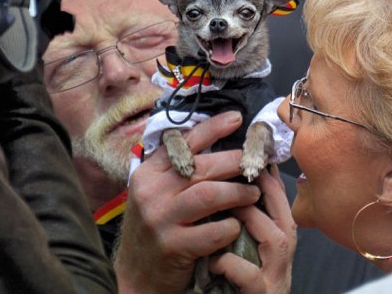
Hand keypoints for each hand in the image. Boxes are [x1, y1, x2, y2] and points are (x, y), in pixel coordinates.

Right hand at [115, 111, 261, 293]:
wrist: (135, 273)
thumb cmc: (156, 226)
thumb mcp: (157, 193)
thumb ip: (179, 171)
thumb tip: (219, 145)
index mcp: (148, 172)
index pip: (183, 142)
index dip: (212, 127)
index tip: (237, 118)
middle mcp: (151, 191)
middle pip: (202, 166)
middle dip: (235, 162)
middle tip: (255, 165)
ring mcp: (160, 218)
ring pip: (210, 194)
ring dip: (239, 193)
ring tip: (253, 194)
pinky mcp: (172, 245)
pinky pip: (213, 231)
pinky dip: (230, 227)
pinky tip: (236, 227)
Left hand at [210, 165, 296, 293]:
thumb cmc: (242, 270)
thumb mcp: (246, 235)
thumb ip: (244, 208)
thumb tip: (229, 169)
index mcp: (278, 230)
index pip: (277, 193)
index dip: (261, 169)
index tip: (242, 150)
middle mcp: (283, 249)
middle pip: (282, 209)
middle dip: (260, 187)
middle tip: (234, 171)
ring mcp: (276, 273)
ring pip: (274, 237)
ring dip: (248, 221)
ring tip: (226, 212)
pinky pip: (251, 276)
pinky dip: (232, 265)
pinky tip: (215, 260)